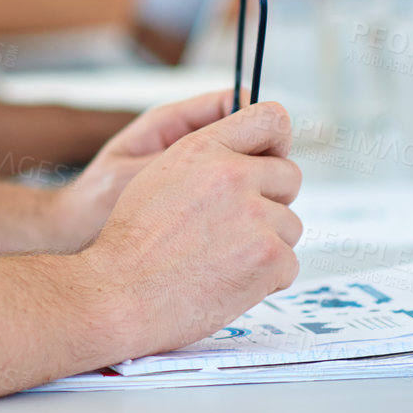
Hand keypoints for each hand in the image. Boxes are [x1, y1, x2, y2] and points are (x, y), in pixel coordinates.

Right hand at [73, 102, 301, 362]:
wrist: (122, 294)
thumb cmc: (134, 243)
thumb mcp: (159, 176)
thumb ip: (207, 159)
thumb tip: (249, 158)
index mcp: (204, 148)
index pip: (270, 119)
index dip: (276, 142)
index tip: (269, 160)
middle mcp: (232, 174)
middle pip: (289, 176)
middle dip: (271, 202)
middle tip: (235, 228)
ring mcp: (255, 215)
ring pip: (289, 225)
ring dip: (266, 245)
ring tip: (221, 259)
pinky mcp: (269, 255)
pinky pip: (289, 265)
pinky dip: (266, 280)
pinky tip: (228, 282)